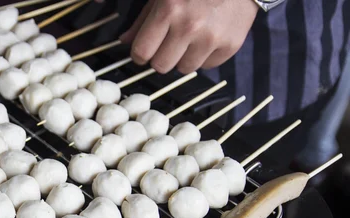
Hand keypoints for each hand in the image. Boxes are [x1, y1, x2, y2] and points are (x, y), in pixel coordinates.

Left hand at [121, 0, 258, 73]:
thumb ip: (143, 19)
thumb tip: (125, 41)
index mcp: (169, 9)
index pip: (142, 52)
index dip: (140, 54)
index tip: (143, 51)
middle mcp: (190, 26)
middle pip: (161, 66)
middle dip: (160, 57)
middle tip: (167, 44)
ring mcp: (211, 37)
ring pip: (184, 69)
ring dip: (183, 58)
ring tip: (190, 38)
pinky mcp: (230, 45)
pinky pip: (206, 66)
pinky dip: (204, 56)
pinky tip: (207, 37)